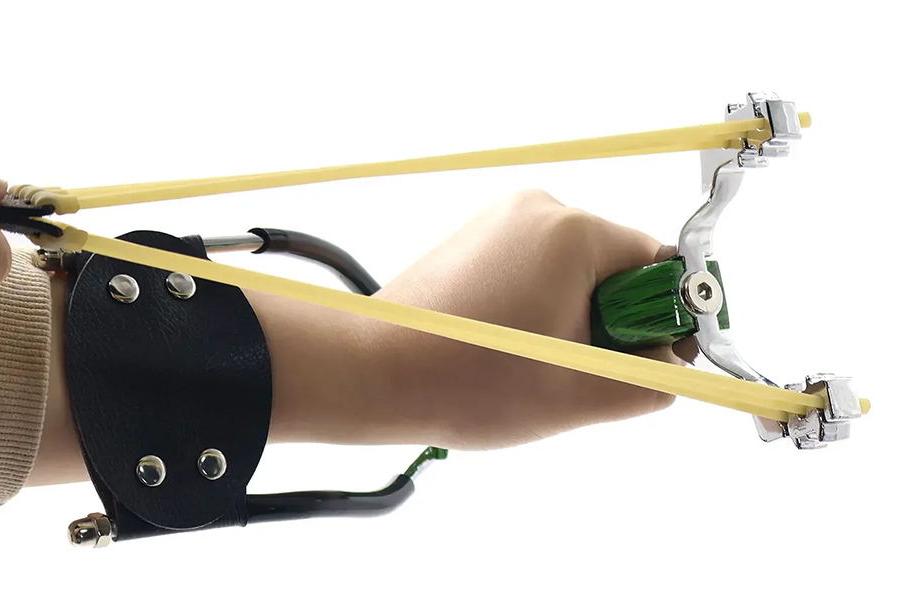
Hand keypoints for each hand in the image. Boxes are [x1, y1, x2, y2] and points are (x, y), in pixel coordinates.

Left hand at [370, 189, 697, 448]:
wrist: (373, 371)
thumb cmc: (466, 379)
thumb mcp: (579, 393)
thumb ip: (650, 380)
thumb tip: (673, 368)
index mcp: (572, 232)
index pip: (657, 266)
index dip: (660, 319)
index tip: (641, 359)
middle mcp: (536, 211)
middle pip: (614, 267)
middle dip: (610, 322)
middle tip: (574, 370)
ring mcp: (498, 221)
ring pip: (573, 274)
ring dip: (571, 320)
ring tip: (530, 362)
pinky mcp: (474, 241)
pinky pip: (533, 271)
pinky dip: (536, 309)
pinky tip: (506, 346)